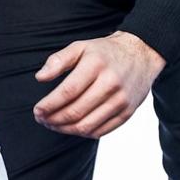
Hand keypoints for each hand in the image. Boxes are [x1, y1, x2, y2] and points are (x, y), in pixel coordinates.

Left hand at [32, 31, 164, 137]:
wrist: (142, 54)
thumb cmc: (105, 52)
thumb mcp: (81, 46)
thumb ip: (58, 60)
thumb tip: (40, 78)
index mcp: (96, 65)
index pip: (67, 92)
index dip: (49, 105)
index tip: (37, 110)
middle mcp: (111, 84)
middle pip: (76, 111)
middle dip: (53, 119)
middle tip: (42, 119)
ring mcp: (121, 100)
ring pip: (87, 125)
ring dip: (65, 129)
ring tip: (53, 124)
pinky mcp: (127, 112)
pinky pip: (101, 131)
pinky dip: (82, 133)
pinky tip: (71, 127)